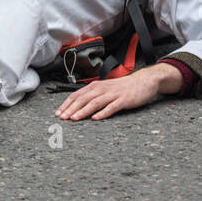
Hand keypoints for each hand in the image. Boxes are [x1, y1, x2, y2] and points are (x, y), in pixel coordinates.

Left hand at [55, 63, 182, 120]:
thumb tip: (77, 106)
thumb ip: (93, 96)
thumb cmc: (123, 88)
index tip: (58, 113)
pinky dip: (103, 113)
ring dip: (83, 111)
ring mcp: (113, 94)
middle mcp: (102, 88)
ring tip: (74, 118)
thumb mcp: (105, 89)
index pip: (77, 95)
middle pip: (83, 99)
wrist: (143, 81)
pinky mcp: (124, 100)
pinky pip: (112, 107)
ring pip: (95, 103)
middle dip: (71, 108)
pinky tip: (96, 118)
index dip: (66, 104)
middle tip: (62, 118)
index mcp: (96, 86)